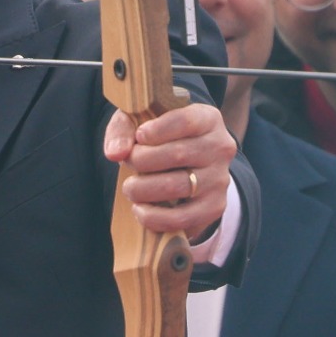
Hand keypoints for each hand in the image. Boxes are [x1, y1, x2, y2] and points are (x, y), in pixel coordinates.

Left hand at [104, 101, 233, 239]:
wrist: (184, 166)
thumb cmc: (159, 138)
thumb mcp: (140, 122)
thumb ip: (123, 129)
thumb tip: (115, 153)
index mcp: (207, 118)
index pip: (185, 121)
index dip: (157, 130)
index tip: (138, 136)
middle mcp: (220, 147)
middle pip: (177, 154)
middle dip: (141, 160)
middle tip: (128, 162)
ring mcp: (220, 179)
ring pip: (176, 186)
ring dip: (143, 189)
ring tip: (131, 187)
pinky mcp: (214, 207)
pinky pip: (182, 218)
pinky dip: (153, 217)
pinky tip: (140, 209)